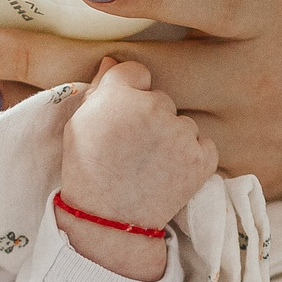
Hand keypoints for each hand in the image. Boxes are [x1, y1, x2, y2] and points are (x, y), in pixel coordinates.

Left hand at [0, 0, 281, 200]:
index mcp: (269, 10)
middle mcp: (257, 77)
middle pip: (138, 71)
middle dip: (42, 60)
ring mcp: (247, 139)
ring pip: (136, 128)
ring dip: (51, 111)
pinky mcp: (240, 184)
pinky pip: (158, 171)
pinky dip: (100, 154)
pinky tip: (44, 139)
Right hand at [57, 58, 215, 279]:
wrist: (110, 222)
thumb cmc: (88, 173)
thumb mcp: (78, 126)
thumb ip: (99, 88)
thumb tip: (114, 60)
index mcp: (119, 95)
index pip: (137, 71)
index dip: (129, 93)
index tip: (123, 115)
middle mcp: (154, 107)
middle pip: (161, 98)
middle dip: (151, 116)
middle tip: (135, 147)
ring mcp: (181, 133)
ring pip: (182, 123)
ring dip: (172, 138)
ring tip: (151, 166)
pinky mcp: (203, 157)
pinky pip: (203, 144)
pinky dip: (192, 158)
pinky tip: (170, 173)